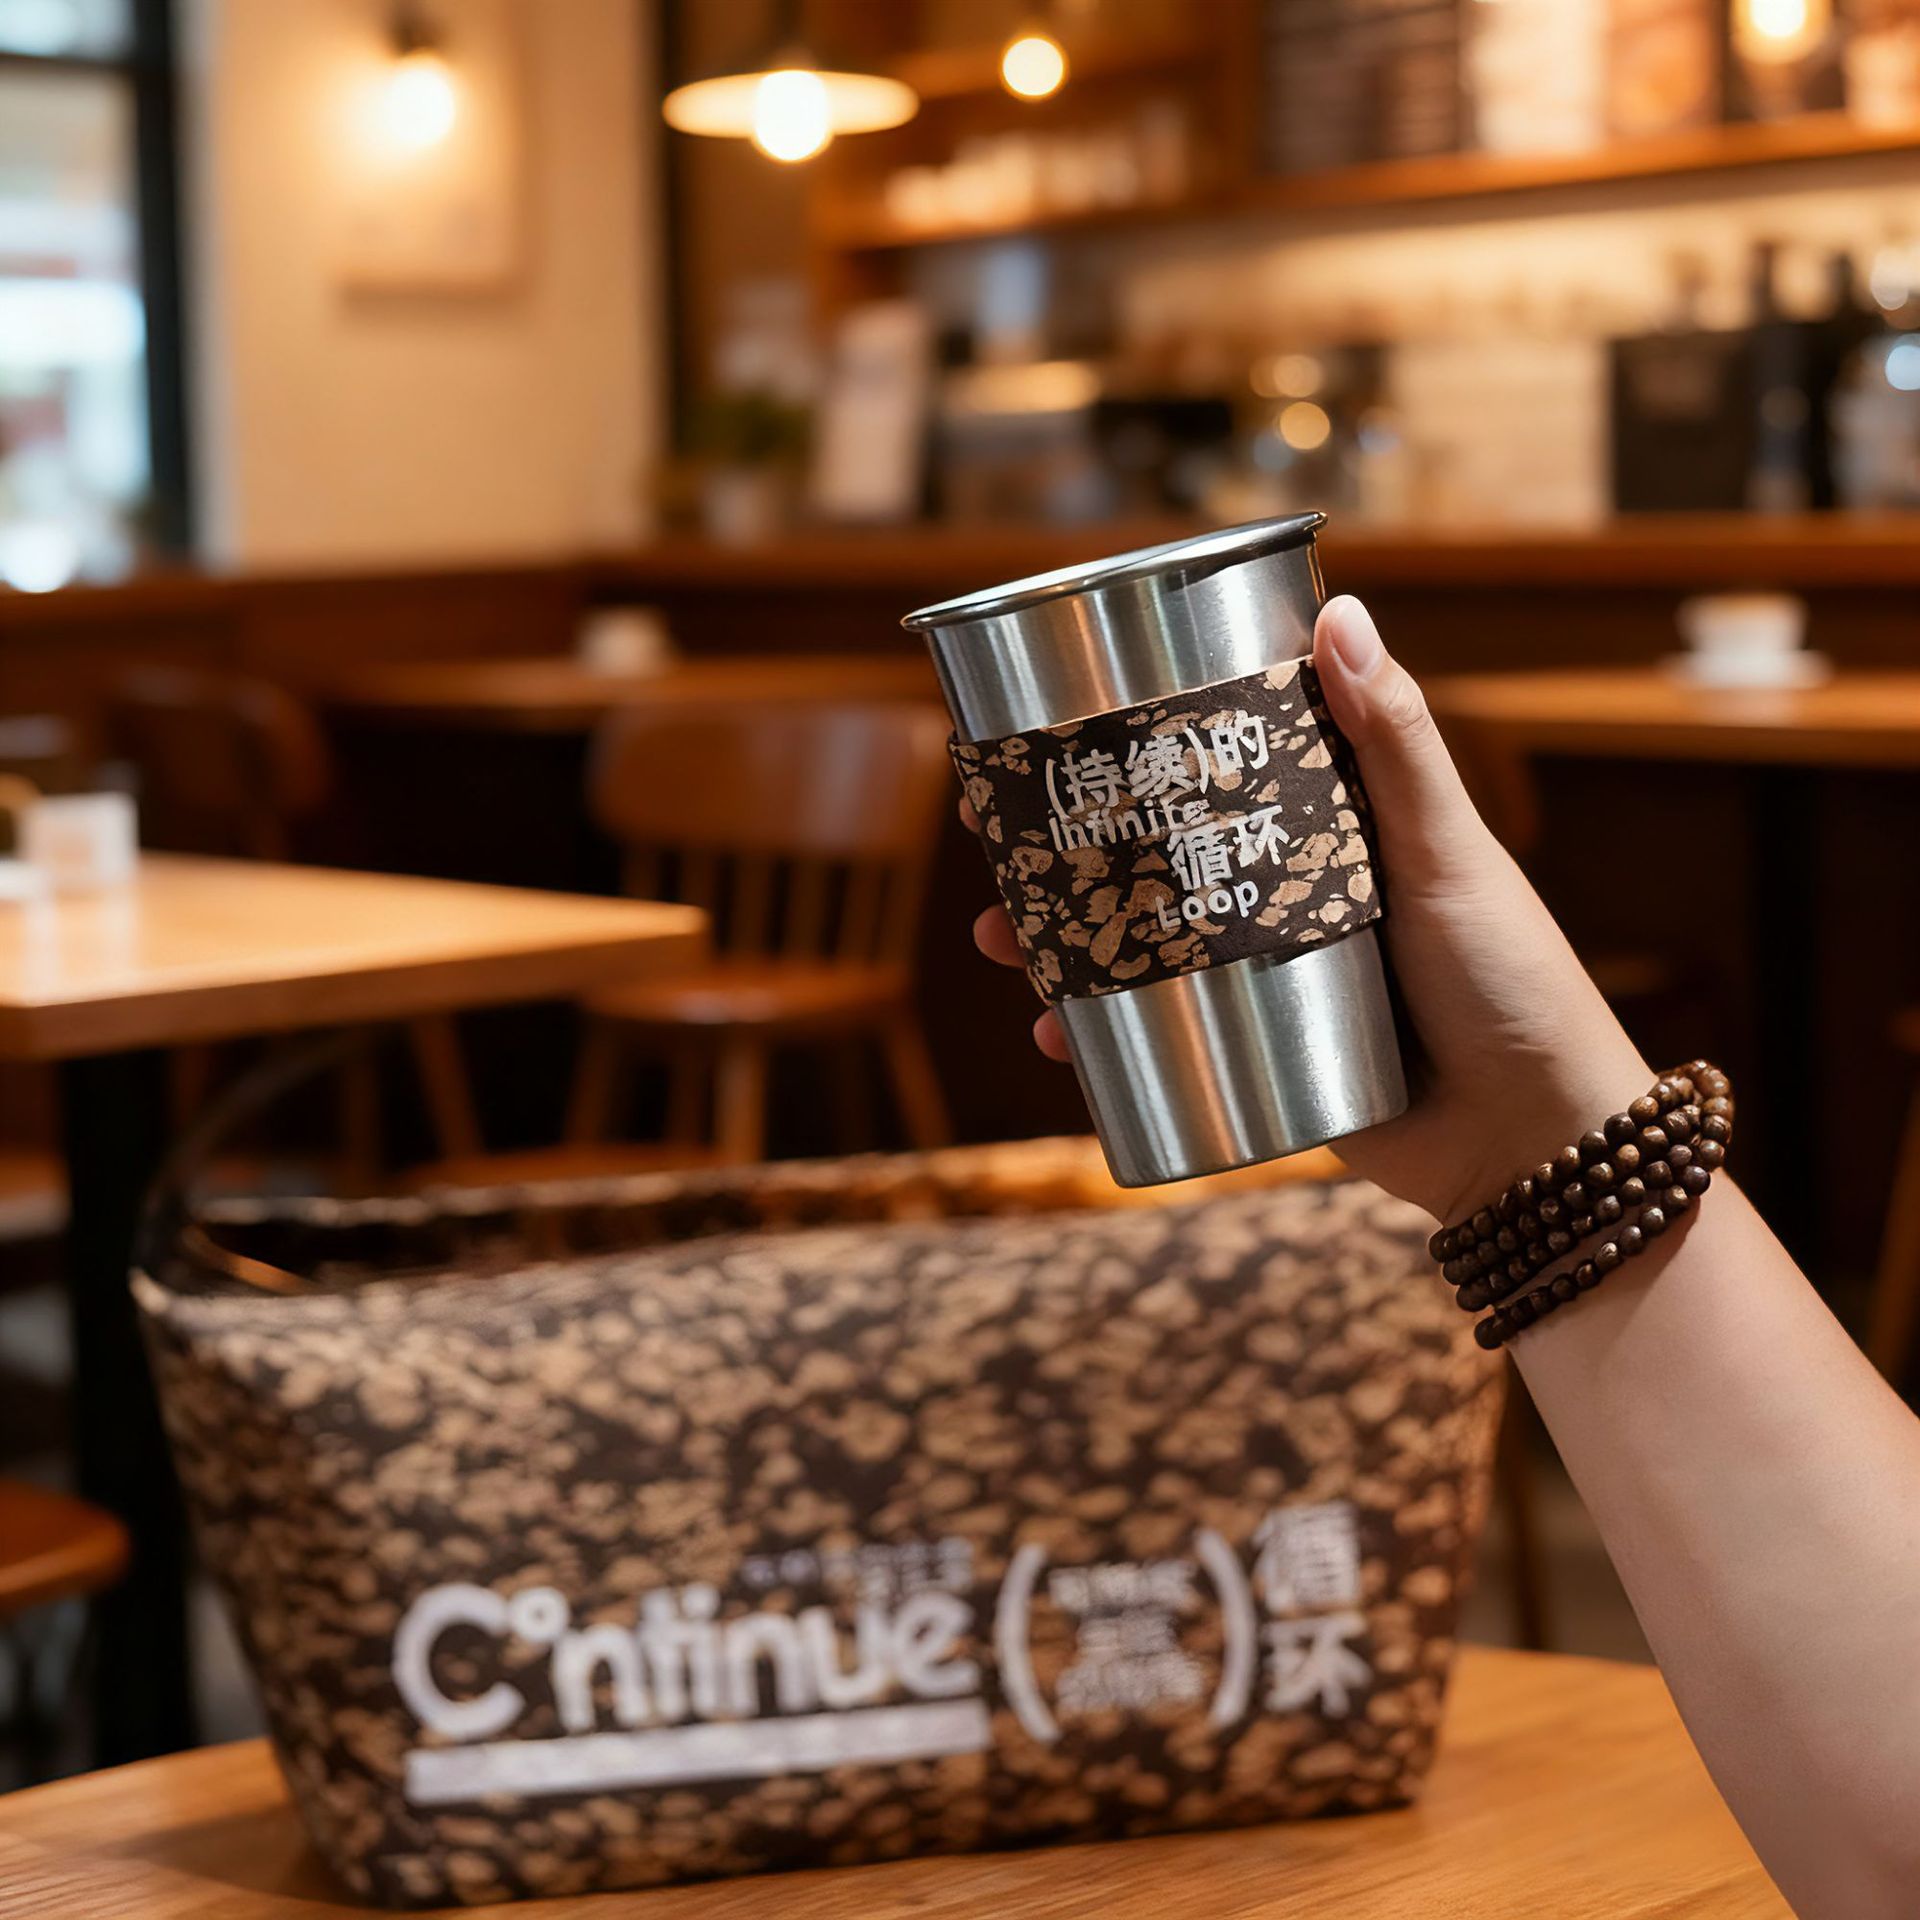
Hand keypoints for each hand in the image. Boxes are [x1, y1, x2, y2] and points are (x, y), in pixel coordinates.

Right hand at [969, 594, 1649, 1223]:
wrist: (1530, 1141)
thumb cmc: (1510, 979)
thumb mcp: (1445, 851)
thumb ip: (1395, 743)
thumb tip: (1338, 611)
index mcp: (1329, 830)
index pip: (1216, 772)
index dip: (1137, 750)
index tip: (1061, 731)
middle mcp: (1286, 896)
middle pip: (1154, 859)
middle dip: (1068, 855)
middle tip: (998, 842)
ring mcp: (1264, 977)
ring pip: (1140, 947)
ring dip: (1061, 942)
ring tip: (1003, 940)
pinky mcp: (1256, 1054)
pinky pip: (1159, 1037)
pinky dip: (1097, 1040)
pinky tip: (1051, 1038)